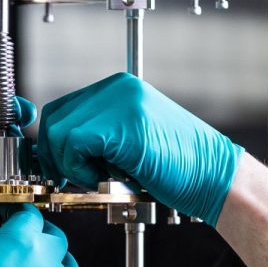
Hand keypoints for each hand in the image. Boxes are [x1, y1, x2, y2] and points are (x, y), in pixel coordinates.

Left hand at [39, 73, 240, 224]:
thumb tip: (55, 151)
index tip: (64, 169)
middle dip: (55, 156)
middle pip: (54, 118)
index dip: (54, 145)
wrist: (213, 176)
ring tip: (96, 178)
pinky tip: (102, 178)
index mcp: (118, 88)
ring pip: (59, 132)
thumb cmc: (175, 167)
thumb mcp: (129, 140)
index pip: (62, 109)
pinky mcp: (124, 124)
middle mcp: (118, 88)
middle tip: (72, 178)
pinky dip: (80, 169)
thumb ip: (97, 136)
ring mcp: (121, 102)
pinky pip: (74, 144)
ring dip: (70, 164)